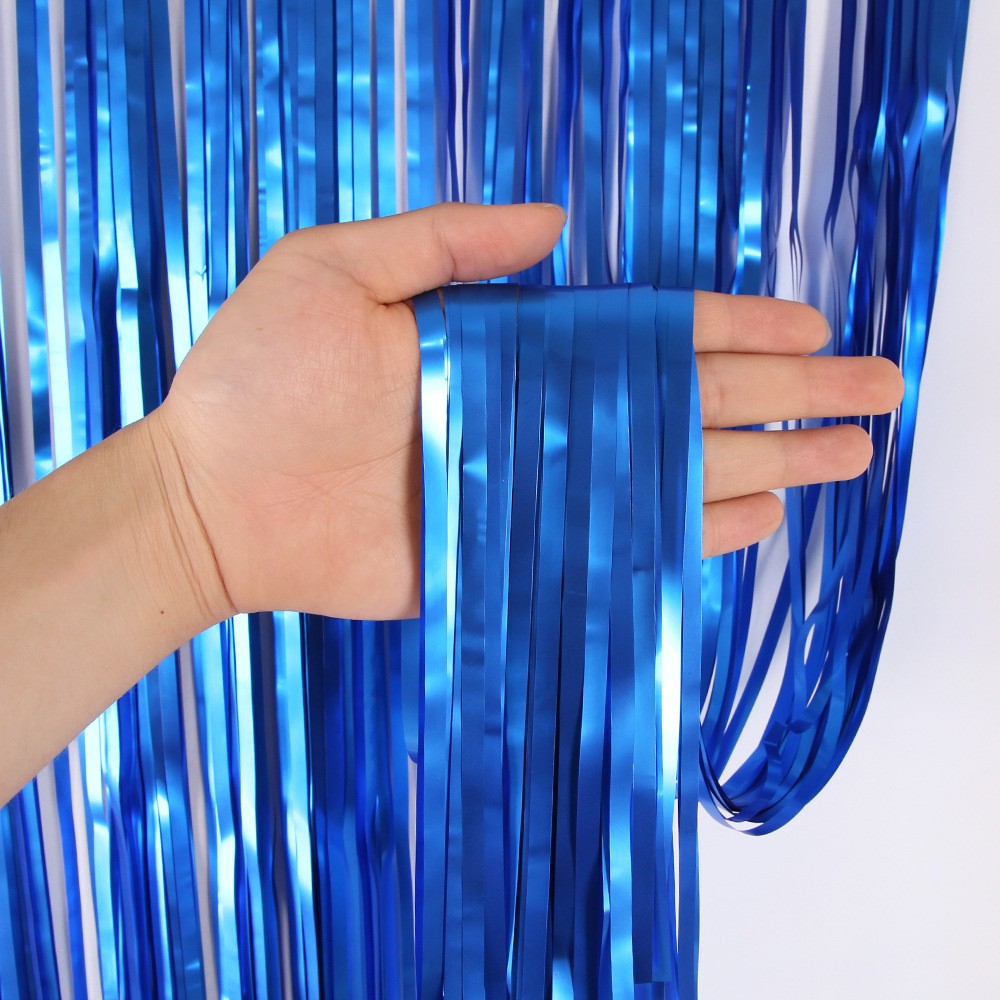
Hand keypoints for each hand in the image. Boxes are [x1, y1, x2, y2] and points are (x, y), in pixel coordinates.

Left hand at [150, 202, 902, 620]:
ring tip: (850, 456)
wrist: (213, 498)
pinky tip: (758, 517)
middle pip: (688, 402)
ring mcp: (534, 489)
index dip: (733, 325)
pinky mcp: (514, 554)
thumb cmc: (259, 379)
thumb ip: (450, 241)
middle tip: (876, 394)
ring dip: (766, 464)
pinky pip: (620, 543)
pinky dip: (690, 533)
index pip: (648, 331)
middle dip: (788, 395)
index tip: (809, 322)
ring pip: (674, 473)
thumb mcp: (340, 267)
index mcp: (513, 345)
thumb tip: (559, 227)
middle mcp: (539, 416)